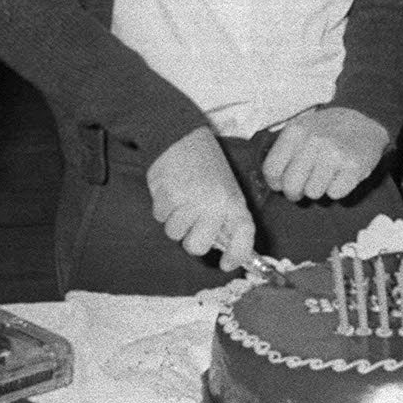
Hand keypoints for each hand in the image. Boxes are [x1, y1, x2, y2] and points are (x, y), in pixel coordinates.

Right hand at [146, 128, 255, 270]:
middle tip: (191, 224)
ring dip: (174, 221)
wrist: (182, 137)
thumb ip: (227, 217)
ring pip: (174, 234)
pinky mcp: (167, 195)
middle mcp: (214, 204)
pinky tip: (170, 191)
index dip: (236, 256)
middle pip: (197, 247)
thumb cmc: (207, 167)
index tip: (225, 264)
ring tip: (181, 200)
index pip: (242, 236)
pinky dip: (162, 208)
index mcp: (234, 201)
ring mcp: (189, 201)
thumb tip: (224, 250)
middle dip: (191, 239)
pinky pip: (160, 218)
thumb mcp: (227, 188)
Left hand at [264, 106, 388, 202]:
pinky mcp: (353, 166)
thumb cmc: (327, 131)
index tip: (282, 183)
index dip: (276, 183)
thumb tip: (275, 183)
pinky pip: (335, 194)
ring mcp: (335, 153)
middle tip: (303, 188)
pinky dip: (338, 189)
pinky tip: (341, 174)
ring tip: (327, 174)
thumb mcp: (301, 130)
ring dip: (319, 189)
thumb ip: (284, 152)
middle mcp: (314, 141)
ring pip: (313, 193)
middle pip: (291, 186)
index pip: (271, 170)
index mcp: (296, 131)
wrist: (364, 121)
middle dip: (295, 193)